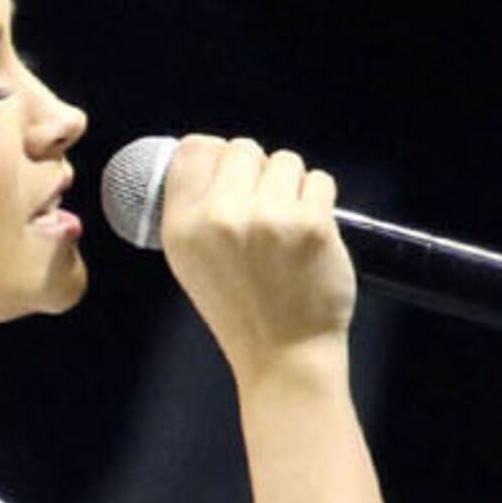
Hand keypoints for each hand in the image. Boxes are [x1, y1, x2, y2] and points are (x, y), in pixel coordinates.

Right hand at [153, 137, 358, 375]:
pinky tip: (308, 232)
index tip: (229, 175)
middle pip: (242, 149)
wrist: (284, 353)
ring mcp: (268, 218)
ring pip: (285, 160)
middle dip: (257, 172)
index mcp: (182, 228)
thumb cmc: (240, 309)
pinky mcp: (311, 223)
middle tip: (263, 209)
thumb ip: (196, 211)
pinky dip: (318, 200)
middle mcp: (220, 217)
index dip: (215, 156)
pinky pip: (319, 180)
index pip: (192, 151)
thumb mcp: (192, 263)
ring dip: (291, 185)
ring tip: (286, 224)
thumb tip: (215, 155)